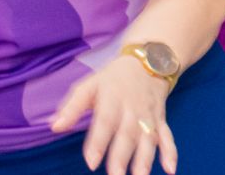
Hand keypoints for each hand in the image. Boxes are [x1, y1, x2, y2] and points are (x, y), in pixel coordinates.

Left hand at [51, 55, 176, 173]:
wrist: (150, 60)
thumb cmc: (114, 77)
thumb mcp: (90, 84)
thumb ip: (72, 106)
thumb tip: (55, 126)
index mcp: (113, 98)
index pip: (106, 121)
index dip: (99, 141)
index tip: (92, 162)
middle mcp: (133, 108)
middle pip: (128, 134)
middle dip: (122, 157)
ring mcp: (149, 115)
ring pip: (149, 138)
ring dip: (146, 159)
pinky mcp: (161, 119)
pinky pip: (167, 136)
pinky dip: (170, 153)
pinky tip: (169, 170)